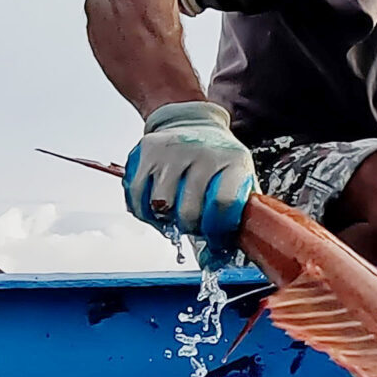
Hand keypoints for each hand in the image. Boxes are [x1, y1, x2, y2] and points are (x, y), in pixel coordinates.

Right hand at [124, 101, 257, 242]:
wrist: (194, 123)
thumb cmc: (218, 160)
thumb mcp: (240, 178)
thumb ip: (237, 214)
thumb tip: (220, 254)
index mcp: (233, 161)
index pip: (224, 204)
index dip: (216, 229)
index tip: (214, 236)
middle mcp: (203, 152)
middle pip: (188, 211)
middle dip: (189, 227)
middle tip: (192, 224)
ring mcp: (173, 149)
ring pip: (160, 205)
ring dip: (165, 218)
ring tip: (174, 212)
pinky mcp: (148, 149)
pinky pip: (136, 194)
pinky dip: (143, 209)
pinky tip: (155, 208)